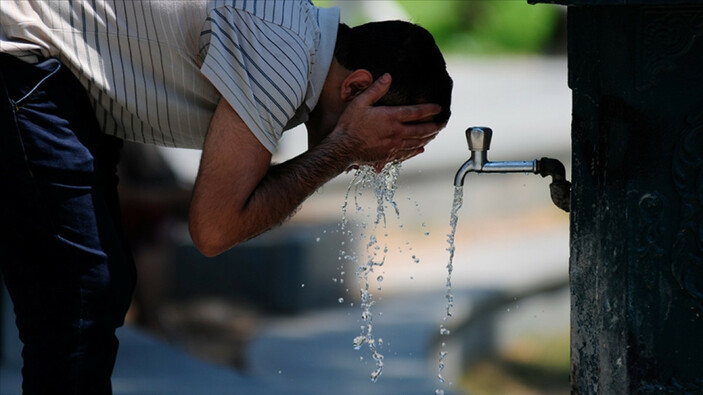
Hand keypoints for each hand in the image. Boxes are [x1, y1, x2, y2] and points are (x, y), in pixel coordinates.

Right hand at [330, 73, 445, 168]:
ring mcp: (393, 146)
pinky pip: (406, 154)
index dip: (430, 109)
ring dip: (428, 138)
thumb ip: (376, 90)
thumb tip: (388, 77)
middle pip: (421, 130)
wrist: (343, 148)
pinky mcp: (388, 156)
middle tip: (443, 123)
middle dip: (434, 126)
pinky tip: (420, 149)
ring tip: (435, 134)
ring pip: (416, 142)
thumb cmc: (349, 125)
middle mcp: (396, 133)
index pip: (416, 112)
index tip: (439, 107)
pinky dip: (415, 151)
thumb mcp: (360, 103)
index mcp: (391, 118)